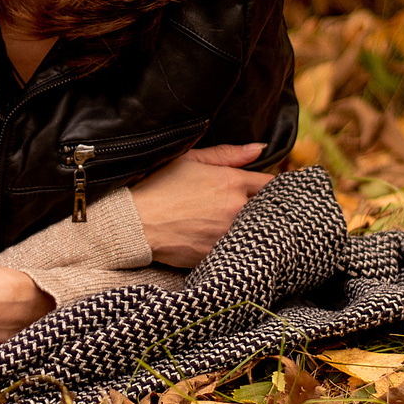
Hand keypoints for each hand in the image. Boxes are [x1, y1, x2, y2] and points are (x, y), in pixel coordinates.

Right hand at [130, 143, 270, 267]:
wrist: (133, 222)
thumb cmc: (156, 185)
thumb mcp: (190, 159)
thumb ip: (228, 154)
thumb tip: (260, 148)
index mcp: (231, 181)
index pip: (270, 184)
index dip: (268, 186)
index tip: (261, 190)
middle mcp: (235, 208)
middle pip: (266, 210)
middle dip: (261, 208)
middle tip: (246, 208)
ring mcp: (227, 235)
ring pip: (253, 232)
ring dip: (249, 227)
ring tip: (228, 224)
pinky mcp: (216, 255)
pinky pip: (236, 250)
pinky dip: (232, 245)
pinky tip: (218, 240)